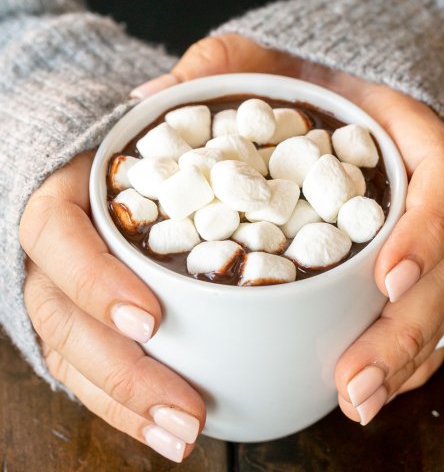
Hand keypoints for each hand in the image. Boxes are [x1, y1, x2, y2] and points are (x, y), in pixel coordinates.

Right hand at [19, 151, 204, 461]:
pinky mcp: (71, 325)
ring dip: (127, 405)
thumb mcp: (147, 147)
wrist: (93, 174)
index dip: (96, 282)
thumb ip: (179, 150)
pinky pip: (84, 372)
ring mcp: (56, 295)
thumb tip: (256, 162)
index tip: (149, 319)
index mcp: (60, 201)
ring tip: (181, 435)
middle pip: (64, 321)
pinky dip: (124, 405)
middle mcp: (49, 257)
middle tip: (185, 410)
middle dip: (124, 372)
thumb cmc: (129, 161)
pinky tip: (163, 428)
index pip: (57, 237)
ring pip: (71, 358)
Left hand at [132, 34, 443, 423]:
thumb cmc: (300, 76)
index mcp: (406, 139)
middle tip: (356, 382)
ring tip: (351, 401)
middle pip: (442, 267)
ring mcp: (413, 238)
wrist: (325, 94)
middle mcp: (418, 197)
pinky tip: (349, 386)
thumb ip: (220, 66)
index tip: (388, 278)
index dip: (427, 230)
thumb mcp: (263, 57)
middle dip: (404, 330)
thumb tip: (148, 102)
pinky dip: (388, 356)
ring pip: (428, 307)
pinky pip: (407, 318)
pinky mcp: (393, 269)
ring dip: (395, 360)